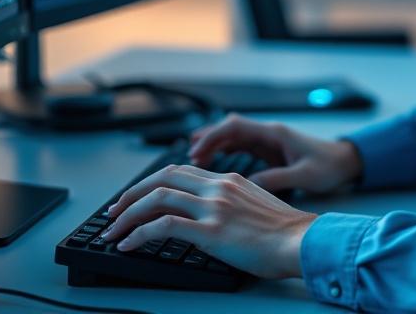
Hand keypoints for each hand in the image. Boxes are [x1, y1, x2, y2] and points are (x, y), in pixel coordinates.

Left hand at [102, 164, 315, 278]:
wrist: (303, 241)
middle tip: (114, 211)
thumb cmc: (287, 232)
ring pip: (156, 198)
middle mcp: (218, 187)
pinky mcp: (210, 231)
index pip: (180, 171)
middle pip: (162, 178)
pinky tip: (128, 244)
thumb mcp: (257, 205)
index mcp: (229, 180)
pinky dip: (139, 234)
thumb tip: (213, 216)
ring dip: (127, 214)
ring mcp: (213, 207)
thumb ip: (233, 202)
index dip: (152, 182)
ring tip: (112, 230)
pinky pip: (162, 226)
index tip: (137, 197)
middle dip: (131, 194)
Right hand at [188, 113, 362, 193]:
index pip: (235, 127)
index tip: (196, 152)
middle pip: (229, 130)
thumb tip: (247, 185)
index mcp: (274, 133)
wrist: (346, 163)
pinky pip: (240, 147)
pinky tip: (213, 164)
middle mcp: (268, 133)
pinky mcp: (268, 151)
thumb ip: (276, 180)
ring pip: (233, 138)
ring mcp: (267, 141)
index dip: (213, 137)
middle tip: (188, 158)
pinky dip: (224, 153)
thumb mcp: (303, 176)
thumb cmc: (329, 167)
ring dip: (214, 146)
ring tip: (194, 162)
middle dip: (208, 140)